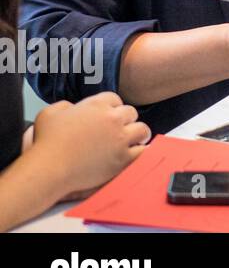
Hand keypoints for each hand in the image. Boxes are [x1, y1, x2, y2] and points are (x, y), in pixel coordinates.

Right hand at [30, 92, 150, 197]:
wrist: (49, 168)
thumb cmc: (46, 143)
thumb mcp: (49, 113)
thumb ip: (65, 106)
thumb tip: (72, 108)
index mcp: (97, 105)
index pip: (115, 99)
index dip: (112, 108)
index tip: (109, 116)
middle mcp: (113, 118)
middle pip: (130, 113)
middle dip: (126, 120)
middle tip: (121, 129)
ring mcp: (120, 138)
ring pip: (142, 130)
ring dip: (138, 134)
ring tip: (135, 140)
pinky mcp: (124, 158)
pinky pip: (143, 151)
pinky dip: (141, 151)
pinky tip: (136, 153)